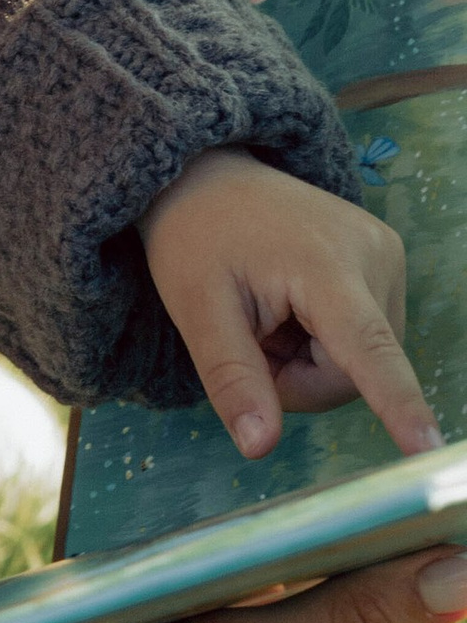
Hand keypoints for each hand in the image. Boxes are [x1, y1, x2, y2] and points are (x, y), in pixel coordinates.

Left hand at [141, 147, 437, 459]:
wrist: (207, 174)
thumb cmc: (196, 236)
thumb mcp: (195, 308)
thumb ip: (232, 379)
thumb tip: (260, 447)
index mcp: (324, 265)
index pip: (368, 349)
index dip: (398, 405)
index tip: (428, 448)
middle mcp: (373, 256)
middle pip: (353, 375)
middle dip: (297, 377)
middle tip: (251, 336)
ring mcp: (386, 256)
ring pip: (361, 365)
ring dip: (309, 359)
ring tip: (270, 312)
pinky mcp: (386, 262)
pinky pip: (364, 340)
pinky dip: (324, 340)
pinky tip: (292, 305)